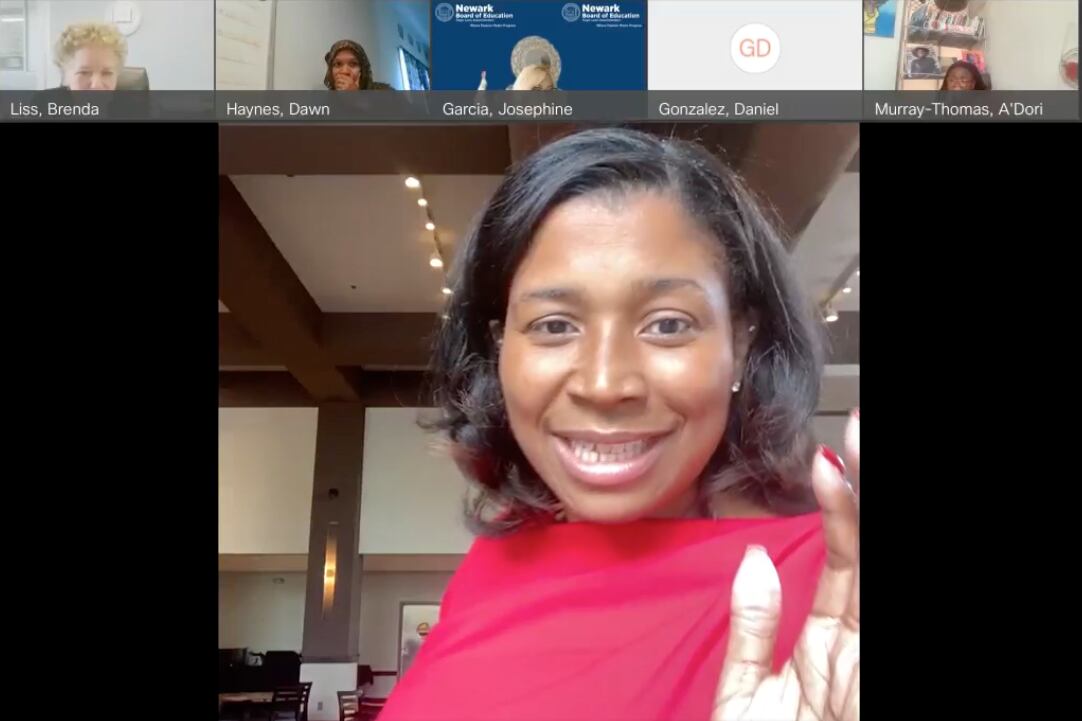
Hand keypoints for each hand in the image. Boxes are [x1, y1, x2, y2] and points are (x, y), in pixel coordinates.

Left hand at [713, 411, 858, 720]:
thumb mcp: (749, 696)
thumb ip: (755, 626)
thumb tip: (756, 558)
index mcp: (832, 649)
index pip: (848, 560)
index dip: (844, 506)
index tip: (828, 455)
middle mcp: (862, 653)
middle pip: (871, 560)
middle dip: (870, 495)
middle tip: (865, 428)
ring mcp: (867, 672)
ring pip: (876, 582)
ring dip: (868, 522)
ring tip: (863, 453)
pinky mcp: (865, 685)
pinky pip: (867, 623)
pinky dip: (864, 567)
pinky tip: (863, 540)